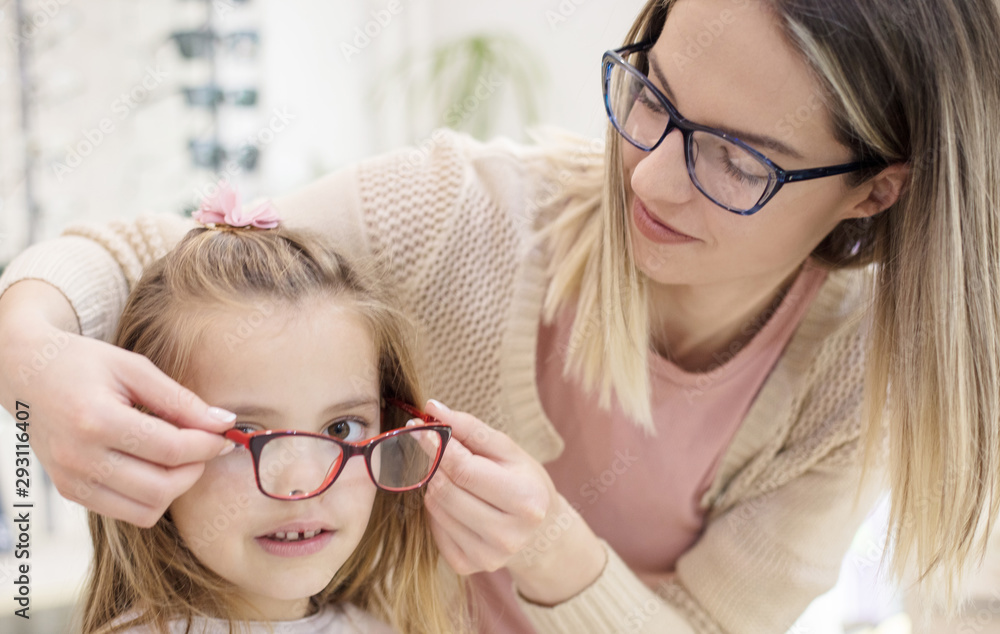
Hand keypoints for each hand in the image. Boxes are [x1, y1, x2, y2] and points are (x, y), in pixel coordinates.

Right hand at [0, 281, 235, 526]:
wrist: (26, 373)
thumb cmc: (83, 363)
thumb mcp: (135, 368)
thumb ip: (180, 399)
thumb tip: (224, 423)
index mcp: (95, 420)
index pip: (170, 449)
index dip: (208, 445)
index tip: (226, 435)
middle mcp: (79, 458)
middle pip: (161, 487)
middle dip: (196, 469)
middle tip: (206, 446)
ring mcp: (71, 480)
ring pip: (146, 510)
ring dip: (176, 487)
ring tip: (181, 457)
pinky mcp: (70, 492)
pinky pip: (125, 512)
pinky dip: (150, 495)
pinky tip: (155, 466)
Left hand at [423, 400, 605, 604]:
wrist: (541, 532)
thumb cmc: (523, 482)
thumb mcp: (508, 451)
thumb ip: (471, 428)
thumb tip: (433, 408)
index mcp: (525, 501)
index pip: (464, 469)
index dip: (436, 445)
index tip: (420, 427)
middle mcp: (508, 535)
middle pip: (445, 490)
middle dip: (431, 463)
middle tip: (429, 446)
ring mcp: (486, 555)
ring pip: (435, 507)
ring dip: (434, 484)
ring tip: (450, 475)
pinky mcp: (467, 565)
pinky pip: (434, 527)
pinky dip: (437, 508)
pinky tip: (455, 501)